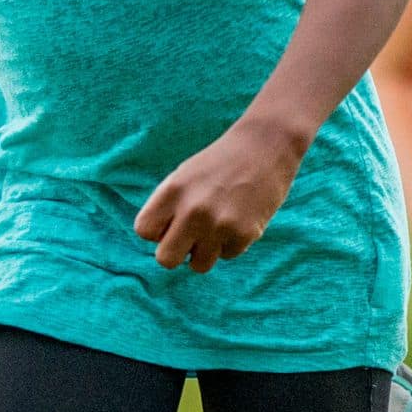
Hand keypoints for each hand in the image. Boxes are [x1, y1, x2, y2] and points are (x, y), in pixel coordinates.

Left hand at [135, 124, 305, 272]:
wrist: (266, 146)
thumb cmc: (221, 163)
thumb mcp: (184, 176)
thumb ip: (168, 207)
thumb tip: (162, 243)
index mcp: (173, 191)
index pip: (144, 231)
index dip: (158, 230)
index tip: (173, 221)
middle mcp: (192, 210)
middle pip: (165, 259)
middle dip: (177, 251)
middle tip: (191, 237)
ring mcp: (219, 224)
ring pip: (198, 265)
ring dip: (206, 251)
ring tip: (218, 227)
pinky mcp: (245, 233)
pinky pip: (228, 256)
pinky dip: (232, 242)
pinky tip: (240, 218)